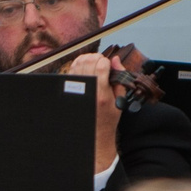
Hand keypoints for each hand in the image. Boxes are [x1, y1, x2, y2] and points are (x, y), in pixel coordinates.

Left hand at [69, 52, 123, 173]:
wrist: (95, 132)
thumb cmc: (109, 117)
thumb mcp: (119, 99)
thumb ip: (119, 78)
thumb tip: (116, 60)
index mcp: (102, 94)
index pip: (102, 65)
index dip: (106, 61)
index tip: (108, 65)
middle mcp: (88, 91)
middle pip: (89, 61)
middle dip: (97, 58)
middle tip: (101, 62)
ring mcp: (77, 91)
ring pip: (79, 63)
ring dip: (87, 59)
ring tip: (94, 64)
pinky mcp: (70, 91)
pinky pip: (71, 69)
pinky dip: (78, 64)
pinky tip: (85, 68)